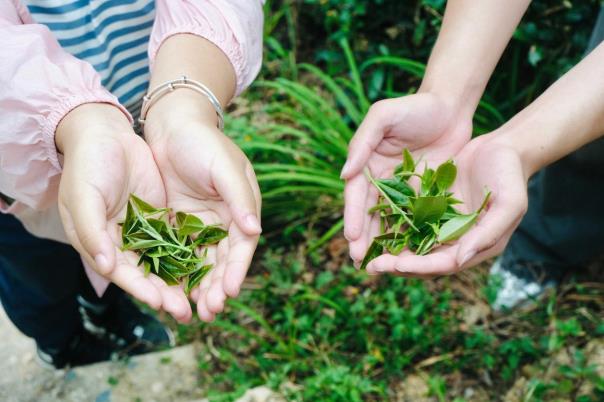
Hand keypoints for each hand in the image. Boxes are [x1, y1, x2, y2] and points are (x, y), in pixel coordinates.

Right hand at [57, 103, 191, 321]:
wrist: (106, 135)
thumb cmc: (88, 167)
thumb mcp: (84, 198)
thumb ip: (92, 233)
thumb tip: (106, 267)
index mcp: (99, 244)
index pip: (123, 273)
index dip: (142, 289)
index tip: (161, 303)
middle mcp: (122, 243)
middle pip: (147, 274)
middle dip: (167, 294)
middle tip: (187, 313)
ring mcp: (143, 231)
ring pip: (165, 261)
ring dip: (181, 281)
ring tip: (200, 300)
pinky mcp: (160, 217)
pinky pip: (177, 240)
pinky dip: (189, 255)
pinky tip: (206, 268)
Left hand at [144, 94, 261, 321]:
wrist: (172, 124)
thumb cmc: (203, 142)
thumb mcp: (225, 167)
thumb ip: (239, 198)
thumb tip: (255, 231)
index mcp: (242, 208)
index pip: (242, 246)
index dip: (237, 270)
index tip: (230, 291)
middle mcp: (224, 220)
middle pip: (223, 260)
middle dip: (218, 287)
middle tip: (210, 312)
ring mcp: (200, 223)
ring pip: (202, 261)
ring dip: (200, 286)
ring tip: (194, 311)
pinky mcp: (178, 222)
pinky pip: (179, 251)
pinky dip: (178, 272)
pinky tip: (173, 290)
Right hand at [341, 92, 472, 263]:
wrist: (450, 106)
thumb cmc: (414, 107)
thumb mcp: (383, 116)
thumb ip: (362, 142)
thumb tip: (344, 174)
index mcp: (366, 164)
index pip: (356, 195)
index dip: (353, 217)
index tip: (351, 238)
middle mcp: (380, 180)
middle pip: (369, 214)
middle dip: (363, 238)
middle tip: (360, 262)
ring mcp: (402, 189)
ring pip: (390, 221)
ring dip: (383, 243)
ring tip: (379, 266)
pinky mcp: (424, 194)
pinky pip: (414, 218)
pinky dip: (409, 235)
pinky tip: (408, 255)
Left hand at [364, 133, 529, 276]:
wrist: (504, 148)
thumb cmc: (511, 176)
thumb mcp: (509, 204)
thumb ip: (487, 233)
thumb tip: (459, 260)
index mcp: (476, 246)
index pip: (444, 264)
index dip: (420, 266)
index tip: (396, 265)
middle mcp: (457, 240)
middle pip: (424, 259)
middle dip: (397, 265)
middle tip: (370, 266)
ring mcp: (442, 225)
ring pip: (412, 244)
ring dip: (390, 251)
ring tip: (364, 255)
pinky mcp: (432, 208)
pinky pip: (409, 221)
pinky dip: (393, 227)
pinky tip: (372, 227)